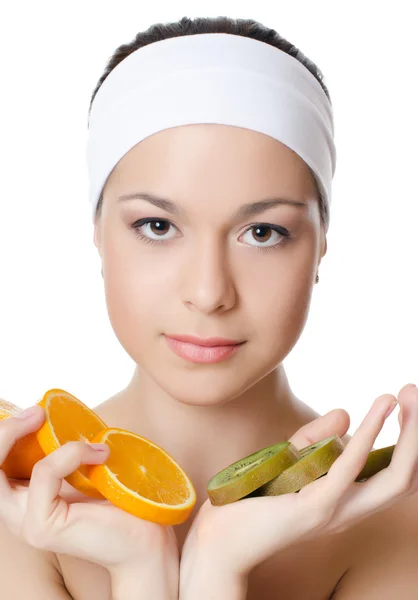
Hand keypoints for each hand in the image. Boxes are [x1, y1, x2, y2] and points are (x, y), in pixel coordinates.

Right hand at [0, 405, 178, 588]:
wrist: (143, 540)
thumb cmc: (117, 503)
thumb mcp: (81, 470)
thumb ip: (63, 451)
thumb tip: (56, 413)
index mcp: (22, 498)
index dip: (3, 434)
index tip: (32, 411)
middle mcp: (15, 512)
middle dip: (0, 432)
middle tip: (35, 411)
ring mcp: (24, 522)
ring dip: (18, 434)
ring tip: (45, 417)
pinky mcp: (41, 526)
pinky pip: (44, 474)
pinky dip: (70, 453)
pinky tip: (99, 453)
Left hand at [181, 383, 413, 579]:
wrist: (217, 542)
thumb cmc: (250, 503)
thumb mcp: (287, 463)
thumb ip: (315, 440)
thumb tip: (346, 412)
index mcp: (345, 503)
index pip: (393, 476)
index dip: (408, 442)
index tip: (405, 403)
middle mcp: (348, 511)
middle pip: (404, 478)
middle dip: (416, 435)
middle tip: (414, 392)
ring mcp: (333, 511)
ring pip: (392, 478)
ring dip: (407, 434)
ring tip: (406, 394)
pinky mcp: (312, 507)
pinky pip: (349, 469)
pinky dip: (369, 436)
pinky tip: (378, 408)